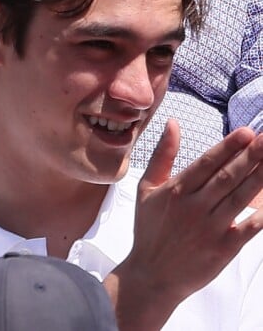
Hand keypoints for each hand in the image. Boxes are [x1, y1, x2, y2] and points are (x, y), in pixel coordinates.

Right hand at [106, 121, 262, 329]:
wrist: (152, 274)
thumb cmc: (149, 228)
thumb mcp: (146, 187)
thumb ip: (162, 155)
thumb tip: (173, 123)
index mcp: (176, 189)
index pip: (207, 162)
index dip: (229, 146)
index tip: (248, 132)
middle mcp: (194, 206)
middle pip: (228, 176)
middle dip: (251, 156)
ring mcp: (210, 227)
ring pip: (241, 197)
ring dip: (260, 177)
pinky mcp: (224, 248)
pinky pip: (249, 227)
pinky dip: (262, 213)